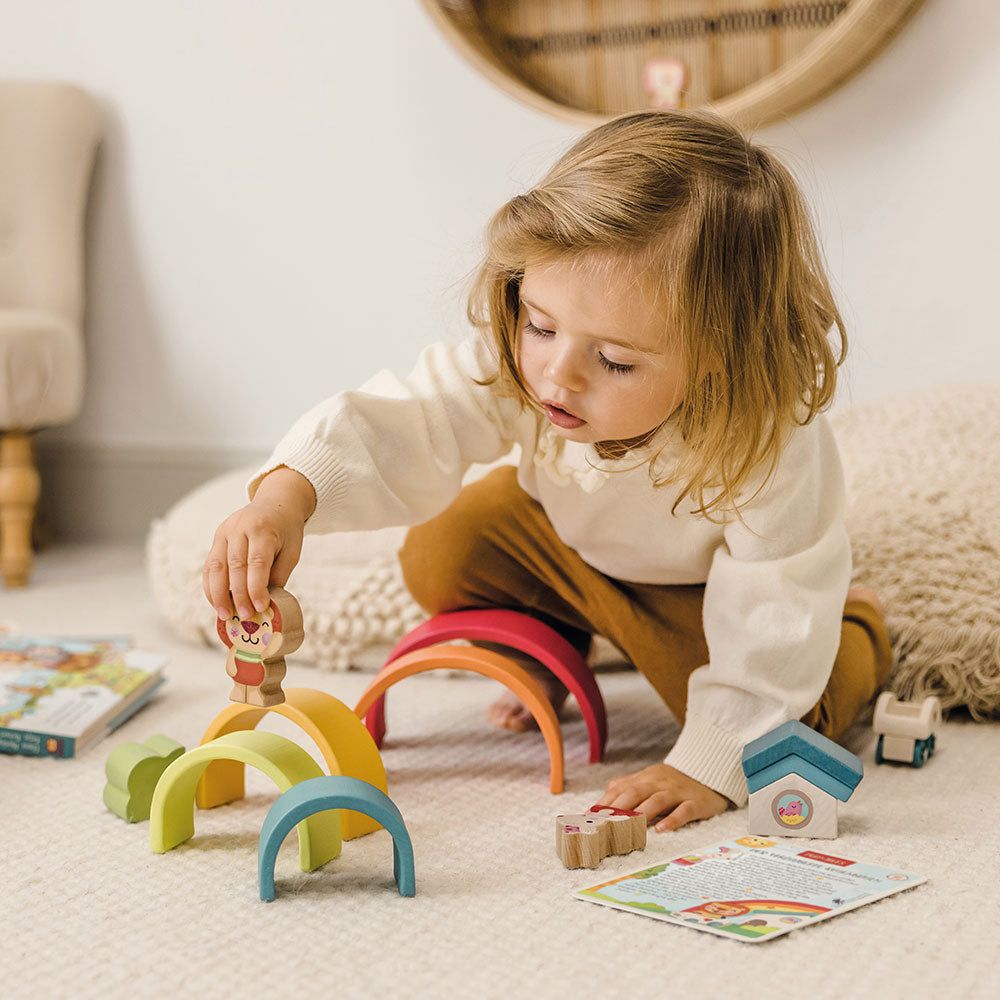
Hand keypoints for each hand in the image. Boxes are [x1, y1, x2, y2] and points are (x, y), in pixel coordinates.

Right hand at [202, 466, 315, 619]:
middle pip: (235, 566)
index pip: (257, 561)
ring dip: (218, 594)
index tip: (260, 607)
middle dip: (238, 595)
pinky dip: (211, 586)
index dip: (256, 587)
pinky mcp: (217, 537)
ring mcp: (225, 531)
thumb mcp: (291, 551)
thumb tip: (264, 605)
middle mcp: (240, 527)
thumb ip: (277, 575)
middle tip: (243, 617)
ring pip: (216, 566)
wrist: (276, 503)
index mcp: (263, 528)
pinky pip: (209, 565)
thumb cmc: (286, 531)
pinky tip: (217, 602)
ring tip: (224, 615)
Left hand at [598, 763, 728, 832]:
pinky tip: (661, 830)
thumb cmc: (673, 783)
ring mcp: (677, 792)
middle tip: (604, 825)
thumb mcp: (649, 780)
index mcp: (645, 778)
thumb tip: (600, 803)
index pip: (620, 788)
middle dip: (618, 808)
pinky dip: (672, 820)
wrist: (709, 773)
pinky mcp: (695, 802)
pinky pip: (683, 811)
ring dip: (642, 813)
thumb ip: (627, 788)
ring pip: (657, 800)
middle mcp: (659, 783)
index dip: (604, 802)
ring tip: (629, 827)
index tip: (590, 817)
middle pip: (635, 792)